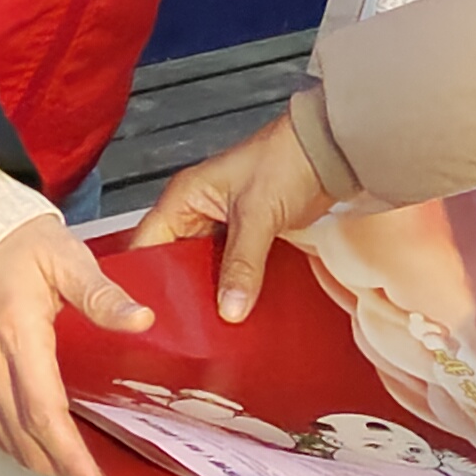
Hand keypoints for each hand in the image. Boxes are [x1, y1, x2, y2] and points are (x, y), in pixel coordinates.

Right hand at [0, 216, 154, 475]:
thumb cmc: (10, 236)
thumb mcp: (65, 255)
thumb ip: (102, 293)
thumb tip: (140, 319)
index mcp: (16, 332)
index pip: (44, 413)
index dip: (72, 457)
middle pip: (24, 436)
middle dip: (62, 470)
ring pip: (3, 435)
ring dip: (38, 461)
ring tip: (75, 473)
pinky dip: (15, 442)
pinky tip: (39, 446)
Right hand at [131, 116, 337, 323]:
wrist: (329, 154)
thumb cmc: (286, 159)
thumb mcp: (257, 215)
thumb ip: (242, 264)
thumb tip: (230, 306)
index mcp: (184, 197)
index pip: (147, 243)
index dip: (146, 276)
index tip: (154, 309)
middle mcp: (196, 212)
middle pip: (174, 262)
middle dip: (182, 291)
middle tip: (186, 321)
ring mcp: (220, 226)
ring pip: (203, 269)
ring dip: (211, 291)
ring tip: (213, 320)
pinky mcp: (245, 238)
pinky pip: (229, 269)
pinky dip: (233, 286)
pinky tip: (239, 305)